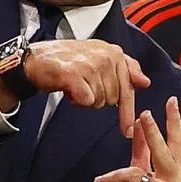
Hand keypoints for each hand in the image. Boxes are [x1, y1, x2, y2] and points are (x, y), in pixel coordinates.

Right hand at [22, 39, 151, 137]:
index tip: (127, 129)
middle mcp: (105, 55)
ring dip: (86, 99)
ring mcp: (90, 64)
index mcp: (114, 51)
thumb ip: (125, 68)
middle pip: (114, 98)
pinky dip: (77, 101)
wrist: (35, 60)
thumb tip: (145, 82)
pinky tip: (69, 91)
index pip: (128, 87)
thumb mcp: (100, 58)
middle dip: (99, 99)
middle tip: (84, 88)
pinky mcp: (74, 75)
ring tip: (75, 86)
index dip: (127, 111)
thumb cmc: (67, 60)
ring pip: (100, 101)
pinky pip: (86, 101)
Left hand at [93, 97, 180, 181]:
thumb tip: (140, 124)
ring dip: (115, 180)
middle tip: (145, 114)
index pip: (176, 144)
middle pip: (162, 153)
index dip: (173, 122)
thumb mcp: (143, 177)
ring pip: (133, 174)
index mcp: (176, 175)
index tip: (171, 101)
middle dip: (153, 133)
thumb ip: (143, 152)